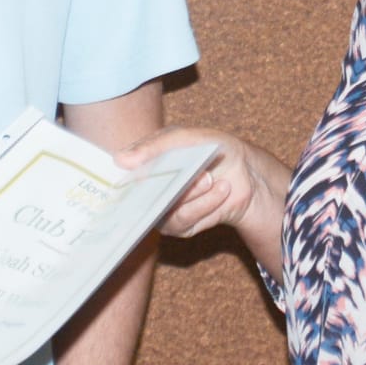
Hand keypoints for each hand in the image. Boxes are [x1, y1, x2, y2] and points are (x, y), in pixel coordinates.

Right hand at [118, 126, 286, 242]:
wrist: (245, 171)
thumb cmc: (212, 149)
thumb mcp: (183, 138)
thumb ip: (153, 147)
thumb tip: (120, 159)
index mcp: (144, 166)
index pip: (120, 177)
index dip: (121, 178)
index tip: (130, 172)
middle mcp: (149, 191)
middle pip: (141, 197)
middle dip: (168, 184)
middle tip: (192, 173)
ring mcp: (163, 210)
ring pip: (166, 209)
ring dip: (192, 193)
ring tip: (210, 178)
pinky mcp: (181, 226)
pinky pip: (185, 220)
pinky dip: (205, 203)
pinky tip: (220, 190)